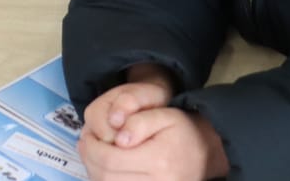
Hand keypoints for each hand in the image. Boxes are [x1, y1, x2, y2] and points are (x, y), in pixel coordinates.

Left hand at [81, 72, 225, 180]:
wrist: (205, 155)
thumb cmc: (183, 131)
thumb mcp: (165, 115)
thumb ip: (139, 122)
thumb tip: (118, 139)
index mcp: (157, 161)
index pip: (109, 159)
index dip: (92, 147)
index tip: (87, 134)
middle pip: (105, 177)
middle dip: (89, 158)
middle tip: (85, 142)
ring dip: (93, 170)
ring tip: (90, 152)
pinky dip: (104, 179)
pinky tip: (102, 166)